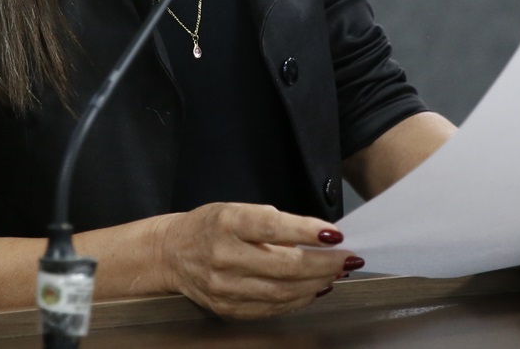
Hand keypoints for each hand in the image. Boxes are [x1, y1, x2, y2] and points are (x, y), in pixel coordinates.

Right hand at [155, 202, 356, 318]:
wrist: (171, 254)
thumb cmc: (209, 226)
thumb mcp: (237, 210)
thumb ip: (274, 222)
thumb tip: (319, 238)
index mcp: (227, 223)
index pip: (272, 227)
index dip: (307, 232)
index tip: (335, 235)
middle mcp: (224, 257)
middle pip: (284, 266)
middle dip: (324, 264)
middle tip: (347, 258)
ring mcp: (225, 288)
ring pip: (282, 292)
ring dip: (317, 283)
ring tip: (335, 273)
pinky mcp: (228, 308)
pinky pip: (272, 308)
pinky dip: (299, 299)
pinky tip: (313, 289)